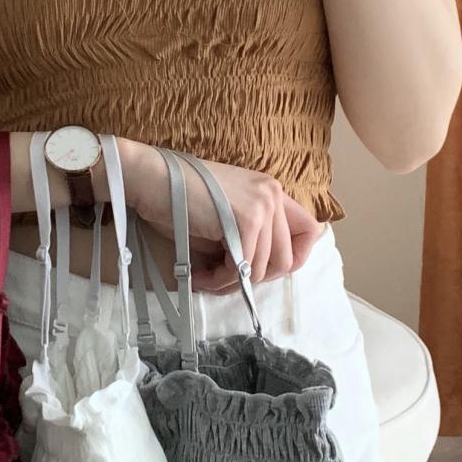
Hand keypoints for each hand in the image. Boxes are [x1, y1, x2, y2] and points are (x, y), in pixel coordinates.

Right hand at [122, 145, 323, 293]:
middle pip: (287, 259)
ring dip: (233, 283)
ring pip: (264, 269)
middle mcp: (273, 195)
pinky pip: (244, 268)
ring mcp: (263, 205)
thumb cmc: (177, 199)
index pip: (310, 231)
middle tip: (223, 280)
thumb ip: (248, 239)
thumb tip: (257, 276)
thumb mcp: (224, 216)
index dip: (294, 258)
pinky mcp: (247, 219)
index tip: (263, 271)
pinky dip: (221, 280)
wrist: (151, 178)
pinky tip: (201, 275)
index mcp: (271, 191)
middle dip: (255, 279)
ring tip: (206, 279)